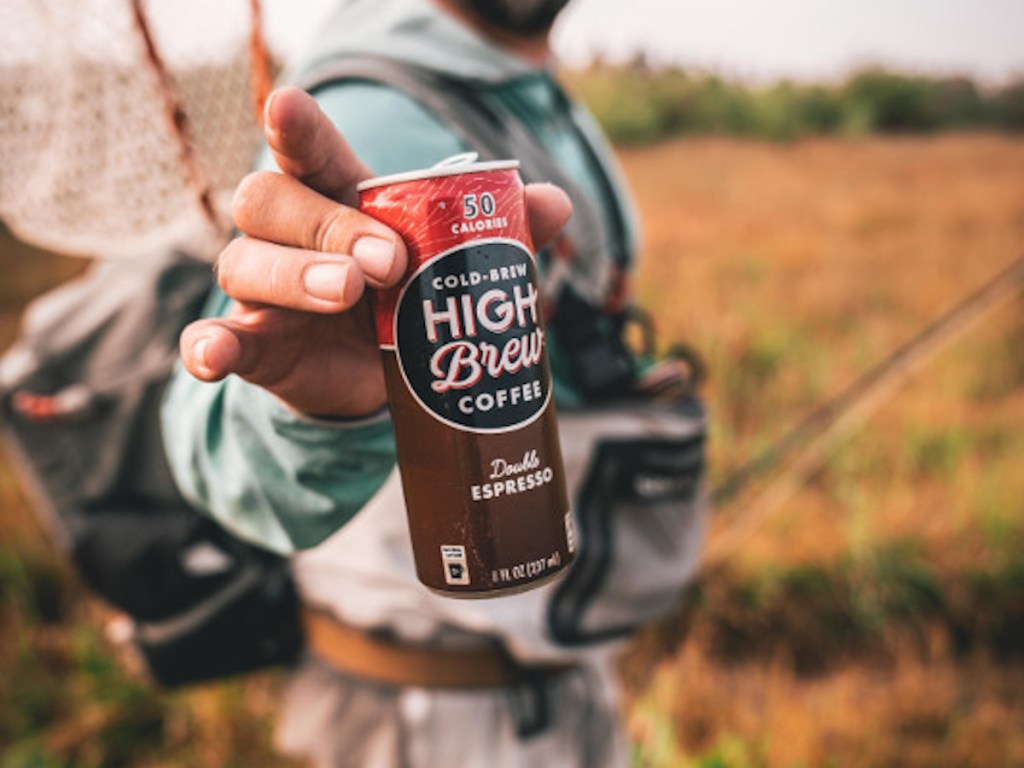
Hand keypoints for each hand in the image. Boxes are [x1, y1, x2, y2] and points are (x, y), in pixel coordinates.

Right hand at [179, 87, 571, 418]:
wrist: (379, 373)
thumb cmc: (410, 295)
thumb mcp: (452, 261)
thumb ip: (498, 230)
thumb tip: (555, 202)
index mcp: (336, 196)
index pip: (309, 151)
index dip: (296, 129)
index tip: (288, 108)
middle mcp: (287, 233)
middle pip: (267, 199)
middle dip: (325, 224)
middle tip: (389, 261)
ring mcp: (264, 289)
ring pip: (242, 263)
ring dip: (292, 276)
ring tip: (347, 293)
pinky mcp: (255, 342)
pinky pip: (212, 336)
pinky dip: (208, 346)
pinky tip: (213, 357)